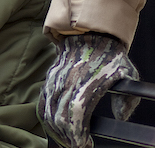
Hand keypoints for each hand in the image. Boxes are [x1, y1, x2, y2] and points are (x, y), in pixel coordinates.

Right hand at [38, 33, 139, 147]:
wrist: (88, 35)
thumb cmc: (110, 56)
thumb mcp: (128, 73)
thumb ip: (127, 99)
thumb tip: (121, 117)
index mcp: (86, 84)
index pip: (76, 115)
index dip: (78, 134)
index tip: (85, 144)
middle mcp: (67, 82)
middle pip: (60, 117)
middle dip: (67, 137)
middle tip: (76, 146)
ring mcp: (56, 80)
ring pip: (48, 111)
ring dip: (55, 130)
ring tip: (65, 140)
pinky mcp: (49, 79)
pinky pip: (42, 102)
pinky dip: (46, 117)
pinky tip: (53, 126)